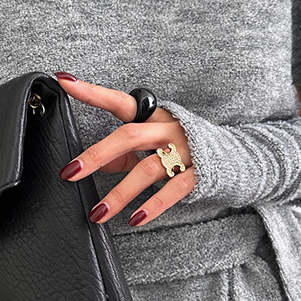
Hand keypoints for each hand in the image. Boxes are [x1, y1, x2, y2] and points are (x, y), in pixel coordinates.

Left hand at [55, 74, 195, 224]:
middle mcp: (169, 127)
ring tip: (97, 214)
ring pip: (147, 168)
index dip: (92, 92)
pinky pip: (173, 189)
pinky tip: (135, 219)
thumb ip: (124, 153)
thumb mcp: (153, 144)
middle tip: (69, 173)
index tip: (64, 81)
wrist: (237, 157)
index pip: (120, 101)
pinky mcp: (200, 172)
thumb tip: (95, 164)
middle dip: (96, 154)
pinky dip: (152, 205)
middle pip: (128, 136)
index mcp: (154, 116)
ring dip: (119, 194)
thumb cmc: (186, 147)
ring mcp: (186, 149)